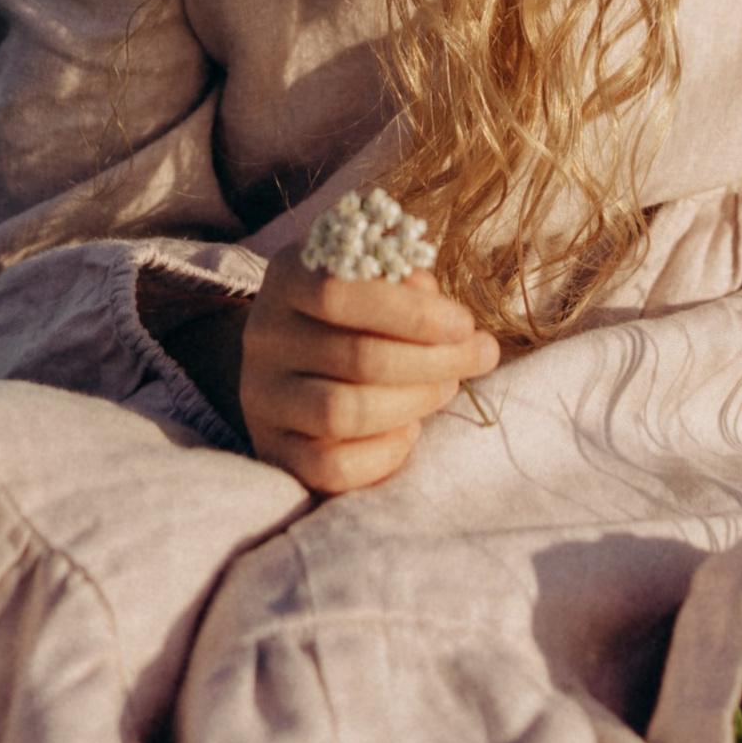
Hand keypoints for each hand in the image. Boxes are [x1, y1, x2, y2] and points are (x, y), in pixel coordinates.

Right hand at [237, 247, 501, 494]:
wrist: (301, 357)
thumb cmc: (359, 307)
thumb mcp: (378, 276)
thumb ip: (408, 284)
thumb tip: (444, 318)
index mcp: (287, 278)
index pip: (339, 293)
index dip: (412, 313)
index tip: (464, 325)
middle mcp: (265, 337)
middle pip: (356, 357)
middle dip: (435, 361)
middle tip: (479, 357)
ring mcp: (263, 398)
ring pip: (343, 413)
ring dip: (414, 403)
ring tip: (445, 388)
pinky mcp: (273, 450)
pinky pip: (331, 467)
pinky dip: (383, 454)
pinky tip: (408, 431)